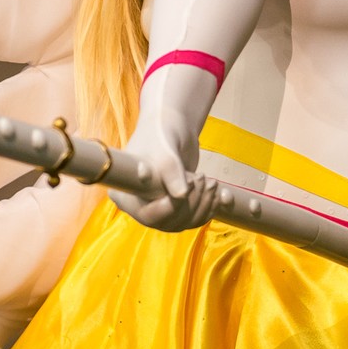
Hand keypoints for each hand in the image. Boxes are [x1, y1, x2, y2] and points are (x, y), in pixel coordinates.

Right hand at [109, 115, 218, 231]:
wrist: (171, 125)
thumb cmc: (160, 133)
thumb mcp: (164, 151)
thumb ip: (170, 172)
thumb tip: (180, 196)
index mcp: (126, 195)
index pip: (148, 215)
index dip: (171, 207)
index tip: (189, 185)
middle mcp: (140, 206)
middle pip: (168, 222)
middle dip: (192, 204)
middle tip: (205, 178)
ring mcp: (158, 207)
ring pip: (183, 223)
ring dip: (203, 206)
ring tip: (212, 182)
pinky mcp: (176, 206)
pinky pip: (193, 219)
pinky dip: (209, 208)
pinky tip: (221, 194)